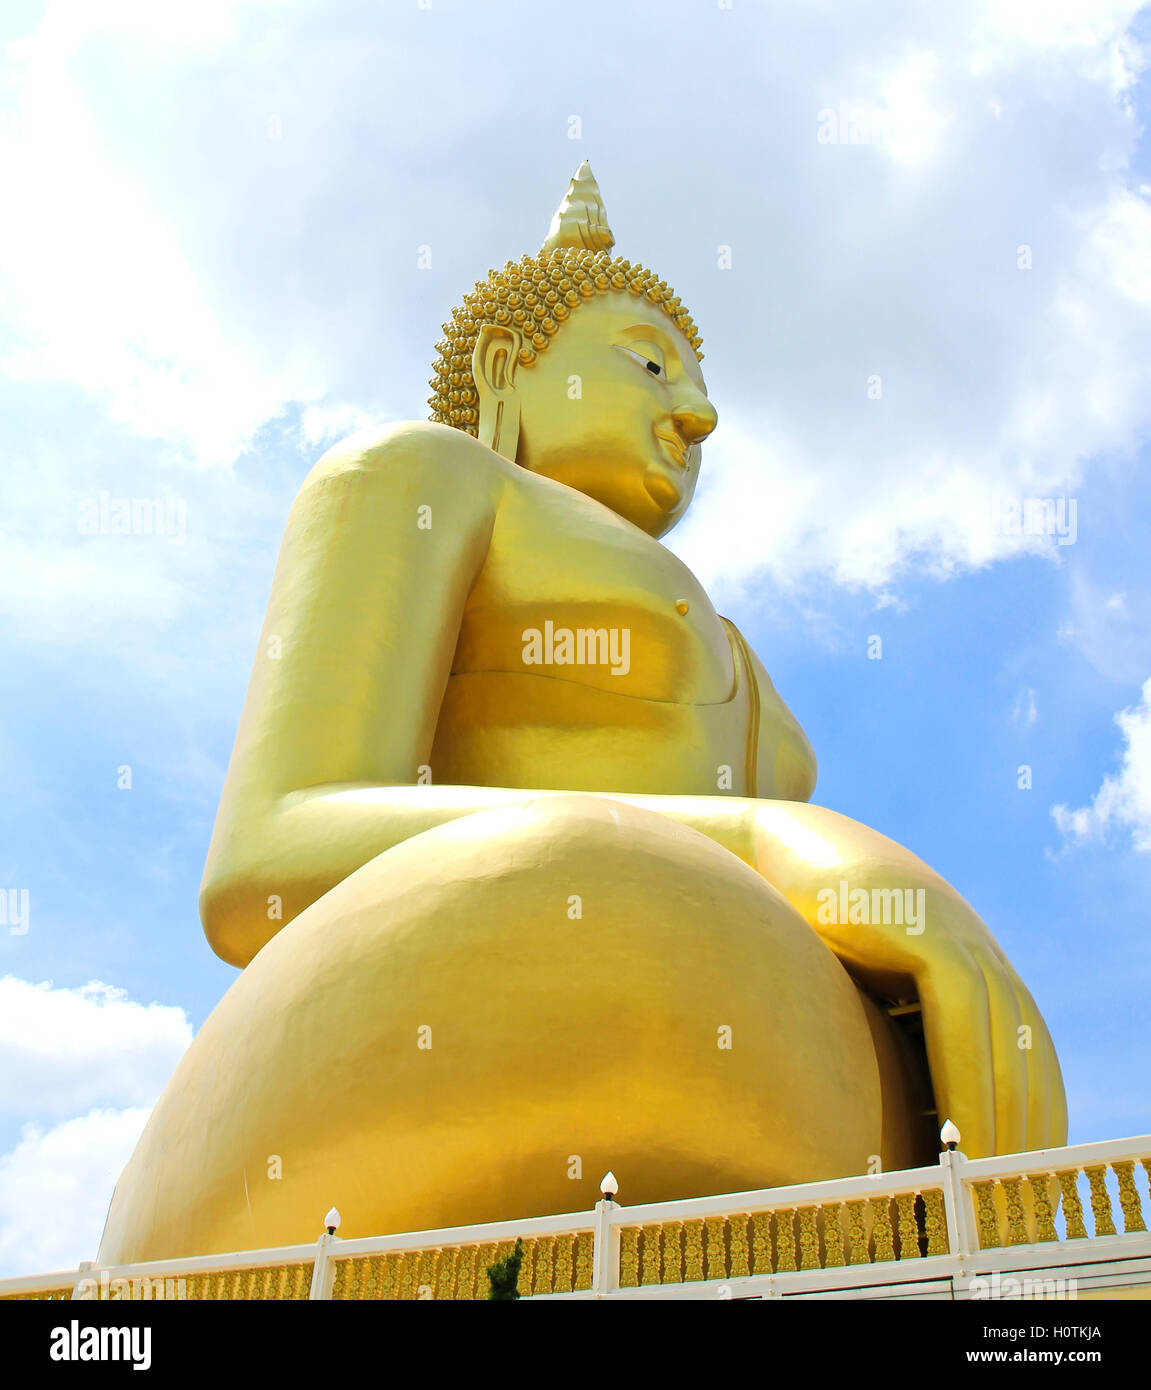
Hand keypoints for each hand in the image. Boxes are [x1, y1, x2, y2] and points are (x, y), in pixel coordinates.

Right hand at [748, 801, 1066, 1157]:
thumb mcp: (861, 987)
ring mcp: (959, 936)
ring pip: (1004, 1044)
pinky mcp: (927, 931)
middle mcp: (978, 951)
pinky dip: (967, 1083)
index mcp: (969, 965)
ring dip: (1002, 1122)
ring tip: (991, 1185)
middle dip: (1028, 1133)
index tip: (1022, 1177)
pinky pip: (962, 1020)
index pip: (1024, 1055)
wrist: (770, 855)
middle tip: (1014, 1201)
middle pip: (1026, 1056)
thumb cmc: (799, 928)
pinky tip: (960, 1132)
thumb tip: (905, 1113)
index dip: (1031, 1118)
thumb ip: (894, 1031)